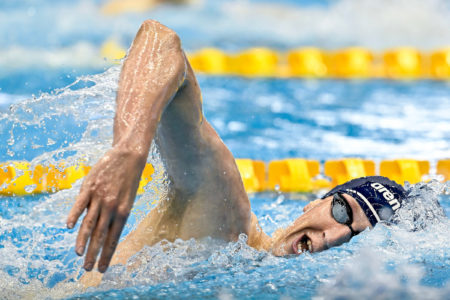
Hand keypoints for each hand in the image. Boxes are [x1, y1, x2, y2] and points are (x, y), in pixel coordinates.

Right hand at [67, 146, 145, 272]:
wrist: (129, 155)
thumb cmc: (129, 180)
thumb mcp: (128, 199)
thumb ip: (116, 214)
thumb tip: (103, 231)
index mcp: (124, 211)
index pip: (113, 238)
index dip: (107, 254)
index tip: (102, 268)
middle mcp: (112, 206)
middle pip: (100, 234)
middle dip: (94, 253)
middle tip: (89, 269)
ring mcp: (99, 196)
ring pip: (89, 222)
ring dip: (83, 240)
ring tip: (79, 255)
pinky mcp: (89, 186)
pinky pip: (80, 203)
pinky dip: (74, 215)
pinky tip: (69, 227)